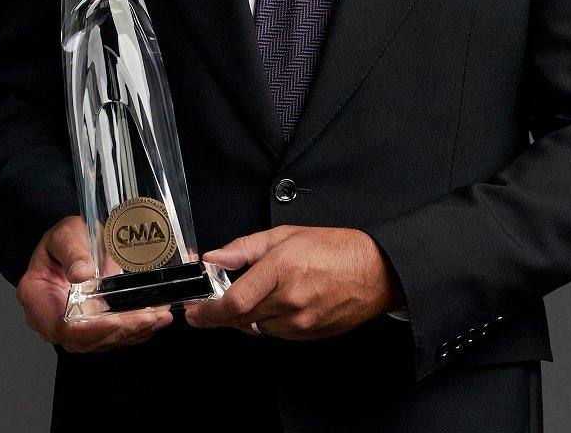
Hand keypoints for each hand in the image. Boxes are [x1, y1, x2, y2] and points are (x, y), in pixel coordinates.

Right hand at [16, 216, 172, 352]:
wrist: (70, 243)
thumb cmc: (62, 240)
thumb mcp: (66, 235)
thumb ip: (73, 252)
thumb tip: (81, 273)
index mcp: (36, 296)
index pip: (60, 327)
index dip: (90, 330)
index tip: (116, 322)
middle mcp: (48, 318)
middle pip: (83, 339)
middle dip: (120, 331)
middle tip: (149, 318)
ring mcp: (68, 326)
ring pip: (99, 341)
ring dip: (131, 332)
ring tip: (158, 318)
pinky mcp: (86, 327)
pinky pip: (108, 337)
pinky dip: (132, 331)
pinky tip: (152, 320)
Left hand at [185, 226, 403, 340]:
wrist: (377, 272)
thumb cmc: (337, 249)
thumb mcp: (287, 235)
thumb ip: (245, 248)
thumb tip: (213, 258)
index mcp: (282, 270)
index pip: (233, 302)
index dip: (207, 312)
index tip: (193, 312)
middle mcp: (289, 300)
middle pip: (239, 319)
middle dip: (220, 314)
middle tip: (212, 304)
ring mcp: (300, 322)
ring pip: (255, 328)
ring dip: (246, 317)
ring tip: (259, 294)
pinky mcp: (308, 335)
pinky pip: (275, 334)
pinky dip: (268, 322)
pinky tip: (279, 303)